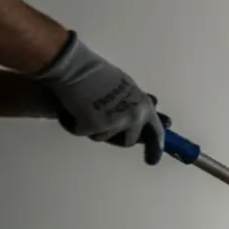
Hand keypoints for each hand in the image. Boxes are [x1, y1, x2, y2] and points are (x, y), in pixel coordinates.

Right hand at [34, 31, 168, 164]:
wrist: (76, 67)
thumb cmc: (98, 74)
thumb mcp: (125, 88)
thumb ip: (132, 106)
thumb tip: (137, 121)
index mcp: (144, 106)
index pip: (155, 132)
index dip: (155, 147)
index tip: (152, 161)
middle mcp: (134, 117)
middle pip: (128, 141)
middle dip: (115, 135)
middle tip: (101, 122)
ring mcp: (115, 124)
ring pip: (102, 137)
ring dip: (92, 127)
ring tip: (85, 106)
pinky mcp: (95, 127)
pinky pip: (83, 132)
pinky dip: (75, 124)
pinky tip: (73, 108)